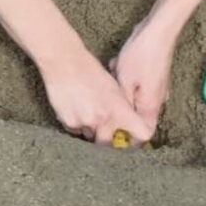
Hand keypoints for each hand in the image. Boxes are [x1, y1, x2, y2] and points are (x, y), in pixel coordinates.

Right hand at [39, 49, 155, 145]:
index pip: (141, 134)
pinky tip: (73, 108)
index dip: (138, 140)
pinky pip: (75, 131)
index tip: (132, 140)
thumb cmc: (89, 70)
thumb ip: (121, 107)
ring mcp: (86, 122)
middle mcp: (104, 118)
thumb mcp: (114, 87)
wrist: (63, 63)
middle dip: (106, 139)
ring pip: (90, 136)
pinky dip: (76, 124)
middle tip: (102, 130)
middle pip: (108, 143)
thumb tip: (126, 123)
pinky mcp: (69, 123)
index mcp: (119, 108)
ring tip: (84, 110)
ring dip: (89, 129)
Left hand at [110, 16, 177, 129]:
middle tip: (101, 111)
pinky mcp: (150, 78)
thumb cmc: (141, 56)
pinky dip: (122, 83)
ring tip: (108, 86)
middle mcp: (156, 100)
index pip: (143, 133)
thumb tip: (115, 125)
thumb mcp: (124, 82)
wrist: (157, 31)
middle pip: (136, 119)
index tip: (109, 136)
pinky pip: (132, 88)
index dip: (127, 139)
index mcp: (150, 105)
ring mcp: (154, 89)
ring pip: (132, 101)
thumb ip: (123, 105)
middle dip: (118, 116)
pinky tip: (115, 70)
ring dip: (119, 97)